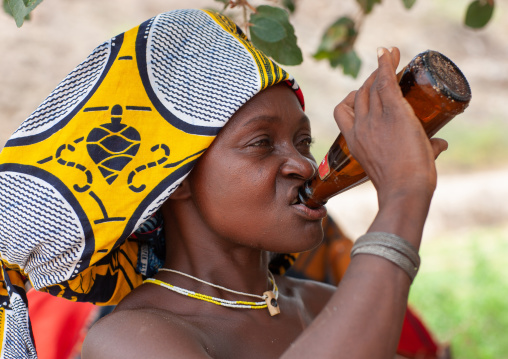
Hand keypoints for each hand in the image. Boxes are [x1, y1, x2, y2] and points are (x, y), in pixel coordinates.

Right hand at [333, 47, 447, 202]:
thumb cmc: (401, 185)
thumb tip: (442, 144)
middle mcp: (360, 127)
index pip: (343, 111)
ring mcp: (374, 119)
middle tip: (386, 70)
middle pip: (360, 94)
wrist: (403, 190)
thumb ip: (423, 150)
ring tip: (392, 57)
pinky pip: (386, 82)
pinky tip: (390, 52)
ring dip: (381, 69)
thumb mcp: (401, 165)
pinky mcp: (394, 113)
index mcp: (354, 142)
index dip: (353, 97)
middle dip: (371, 79)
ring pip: (372, 86)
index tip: (363, 90)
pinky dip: (387, 65)